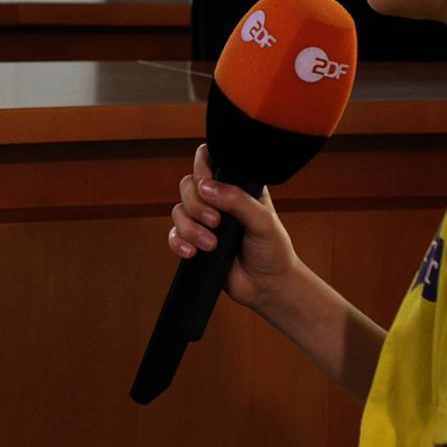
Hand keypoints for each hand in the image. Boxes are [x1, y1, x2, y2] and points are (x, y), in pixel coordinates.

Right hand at [168, 143, 304, 310]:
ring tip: (211, 245)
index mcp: (237, 185)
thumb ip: (237, 200)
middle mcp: (218, 199)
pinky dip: (178, 242)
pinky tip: (192, 252)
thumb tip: (206, 187)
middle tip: (215, 222)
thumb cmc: (273, 250)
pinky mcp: (194, 242)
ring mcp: (204, 221)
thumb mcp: (263, 220)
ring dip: (190, 228)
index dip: (201, 167)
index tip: (206, 184)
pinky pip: (173, 234)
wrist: (267, 286)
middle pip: (188, 185)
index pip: (210, 159)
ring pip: (178, 210)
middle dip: (196, 205)